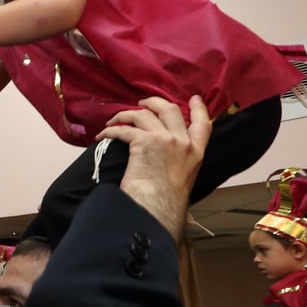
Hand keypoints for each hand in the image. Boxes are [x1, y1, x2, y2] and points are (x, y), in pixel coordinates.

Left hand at [97, 95, 209, 238]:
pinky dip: (109, 131)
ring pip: (144, 114)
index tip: (194, 98)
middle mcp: (183, 142)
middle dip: (154, 103)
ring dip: (126, 114)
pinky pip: (123, 129)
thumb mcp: (183, 180)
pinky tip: (102, 136)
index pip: (204, 125)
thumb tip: (167, 163)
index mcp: (196, 153)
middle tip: (142, 103)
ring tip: (114, 119)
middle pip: (170, 110)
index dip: (199, 109)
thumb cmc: (167, 201)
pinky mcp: (144, 141)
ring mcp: (164, 139)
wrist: (157, 207)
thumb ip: (180, 165)